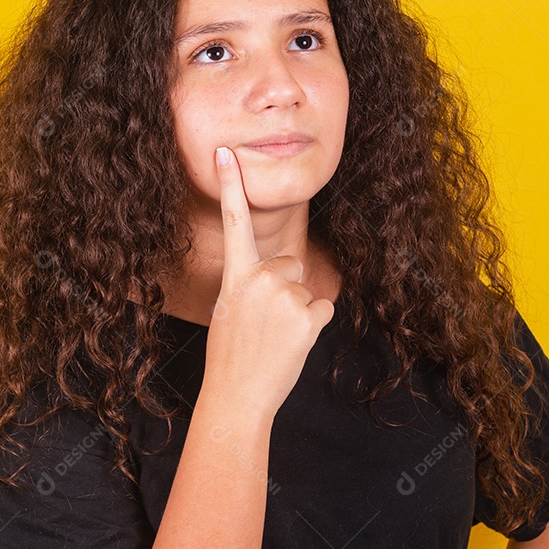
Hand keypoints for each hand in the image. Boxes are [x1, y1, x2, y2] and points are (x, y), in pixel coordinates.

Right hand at [199, 146, 334, 420]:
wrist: (237, 396)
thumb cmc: (232, 354)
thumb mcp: (229, 310)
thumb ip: (250, 283)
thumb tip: (284, 272)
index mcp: (236, 276)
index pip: (234, 222)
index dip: (231, 185)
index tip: (226, 153)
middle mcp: (260, 279)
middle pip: (291, 263)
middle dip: (285, 287)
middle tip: (264, 323)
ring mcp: (285, 297)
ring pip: (306, 288)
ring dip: (297, 311)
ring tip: (275, 337)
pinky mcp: (308, 317)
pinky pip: (323, 308)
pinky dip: (313, 326)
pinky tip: (293, 344)